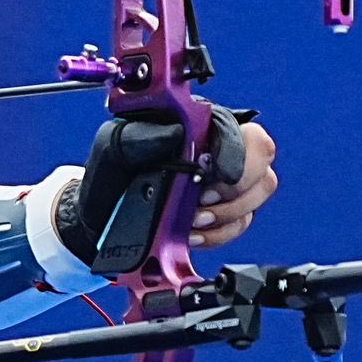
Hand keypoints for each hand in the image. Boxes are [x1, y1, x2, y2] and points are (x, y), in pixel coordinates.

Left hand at [59, 104, 277, 263]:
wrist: (99, 214)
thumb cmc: (110, 173)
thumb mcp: (117, 146)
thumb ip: (143, 136)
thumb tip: (174, 133)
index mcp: (202, 127)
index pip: (247, 136)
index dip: (236, 158)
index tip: (207, 177)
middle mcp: (221, 152)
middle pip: (262, 167)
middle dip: (234, 192)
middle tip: (200, 203)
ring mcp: (224, 184)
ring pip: (255, 198)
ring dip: (225, 215)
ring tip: (191, 220)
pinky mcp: (221, 213)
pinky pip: (239, 225)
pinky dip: (217, 234)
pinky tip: (191, 234)